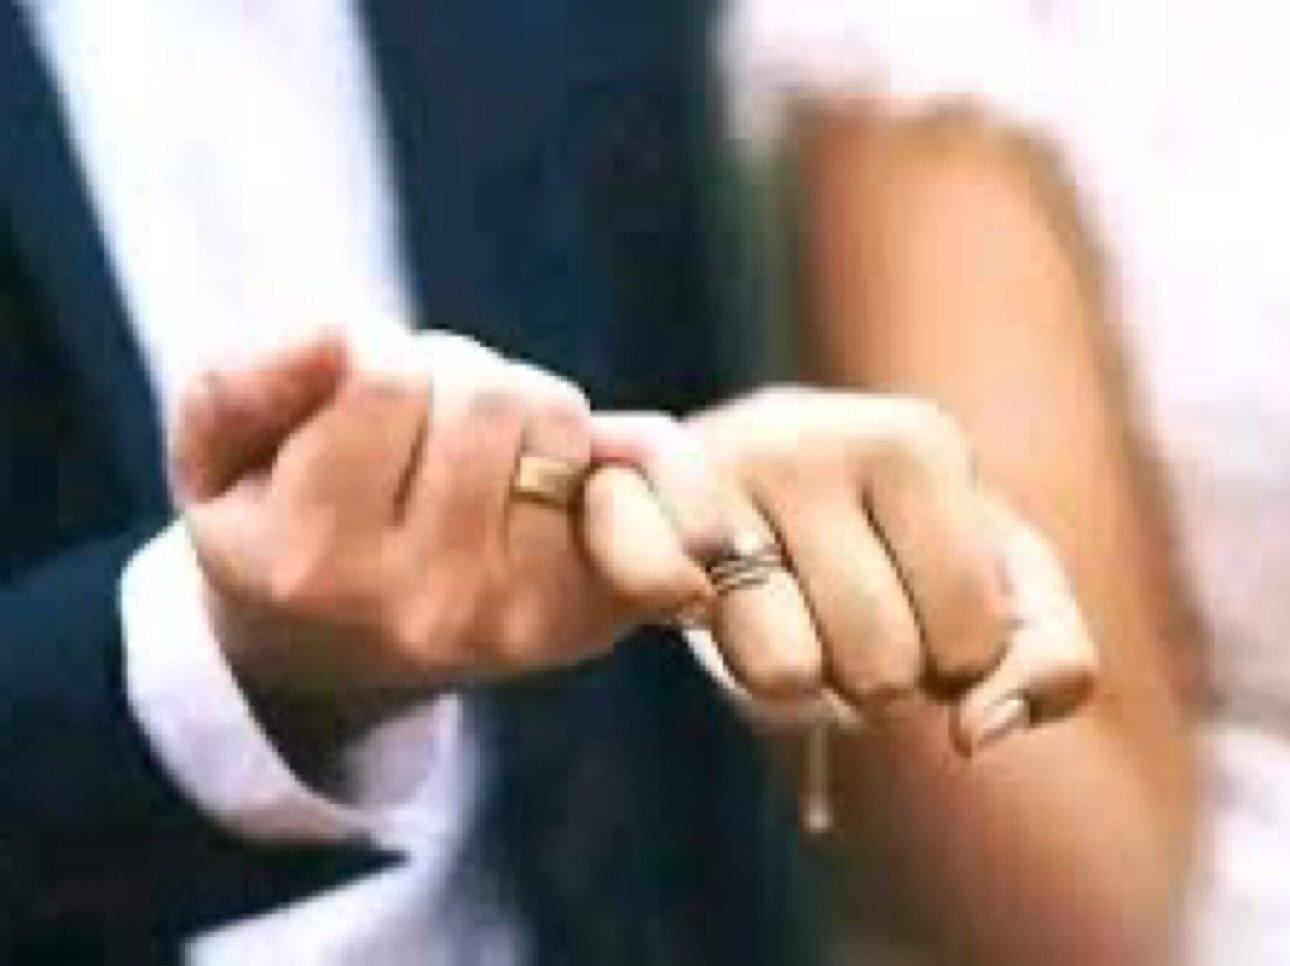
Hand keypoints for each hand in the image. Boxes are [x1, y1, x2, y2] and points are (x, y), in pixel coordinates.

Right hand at [170, 332, 704, 720]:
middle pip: (490, 394)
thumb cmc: (280, 529)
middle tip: (414, 437)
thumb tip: (337, 334)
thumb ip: (242, 383)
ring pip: (558, 417)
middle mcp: (428, 607)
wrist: (337, 652)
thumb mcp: (214, 457)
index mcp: (316, 566)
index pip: (384, 376)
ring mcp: (523, 618)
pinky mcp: (595, 613)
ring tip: (468, 464)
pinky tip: (579, 478)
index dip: (369, 356)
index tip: (350, 404)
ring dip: (516, 413)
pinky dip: (634, 452)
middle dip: (449, 384)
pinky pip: (659, 480)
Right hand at [589, 388, 1095, 751]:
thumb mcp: (999, 587)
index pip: (970, 646)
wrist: (732, 483)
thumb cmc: (887, 543)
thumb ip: (1048, 661)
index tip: (913, 603)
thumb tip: (977, 734)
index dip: (949, 661)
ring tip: (774, 607)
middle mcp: (811, 434)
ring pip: (781, 675)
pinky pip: (656, 592)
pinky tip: (689, 588)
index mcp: (915, 439)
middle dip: (867, 676)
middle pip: (881, 672)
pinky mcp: (623, 494)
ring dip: (780, 672)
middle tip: (837, 613)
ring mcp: (711, 462)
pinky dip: (673, 609)